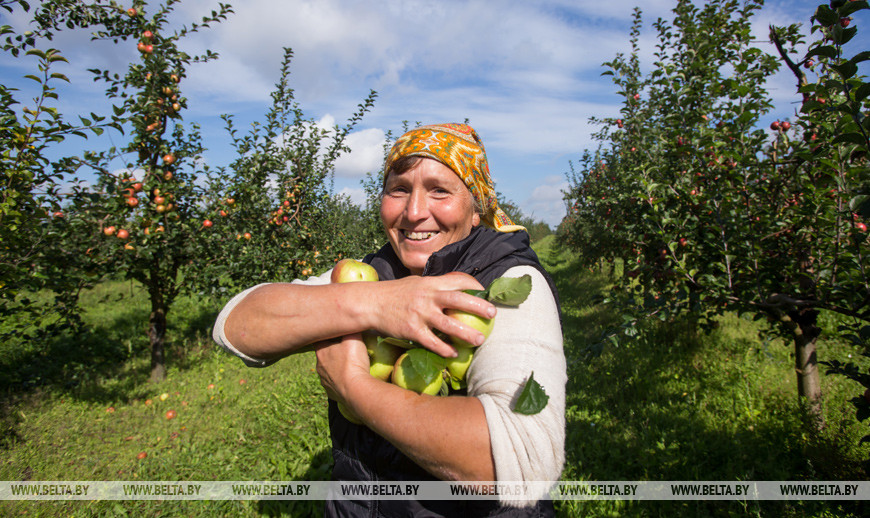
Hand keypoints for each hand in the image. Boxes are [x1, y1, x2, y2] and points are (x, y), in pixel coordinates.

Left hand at [314, 334, 370, 403]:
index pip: (320, 339)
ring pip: (328, 370)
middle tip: (345, 349)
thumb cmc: (353, 361)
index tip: (334, 333)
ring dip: (336, 367)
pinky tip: (349, 378)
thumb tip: (351, 321)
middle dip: (333, 351)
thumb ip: (351, 329)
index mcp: (321, 351)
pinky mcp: (330, 392)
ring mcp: (324, 380)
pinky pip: (334, 383)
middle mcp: (319, 366)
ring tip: (348, 365)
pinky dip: (340, 380)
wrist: (355, 390)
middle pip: (324, 355)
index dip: (327, 335)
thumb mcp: (354, 338)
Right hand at [371, 272, 495, 357]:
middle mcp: (427, 297)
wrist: (371, 303)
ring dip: (467, 333)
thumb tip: (458, 288)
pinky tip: (453, 353)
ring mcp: (420, 314)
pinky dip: (445, 348)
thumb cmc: (396, 293)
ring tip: (480, 340)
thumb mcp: (417, 283)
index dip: (474, 285)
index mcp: (430, 283)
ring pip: (449, 324)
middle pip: (459, 300)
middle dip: (478, 306)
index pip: (457, 280)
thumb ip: (436, 285)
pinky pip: (432, 342)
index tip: (485, 291)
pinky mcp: (412, 330)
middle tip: (493, 313)